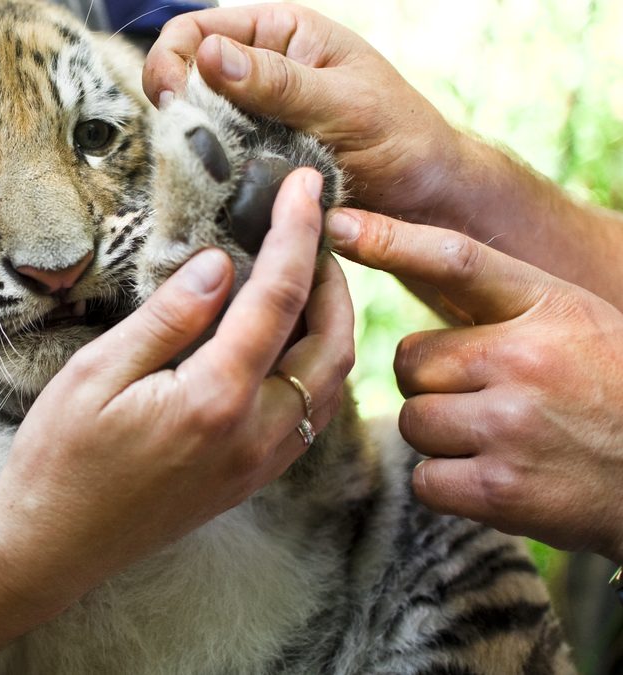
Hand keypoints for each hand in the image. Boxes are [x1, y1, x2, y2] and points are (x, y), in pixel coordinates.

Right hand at [0, 169, 353, 635]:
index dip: (297, 232)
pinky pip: (308, 414)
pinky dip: (311, 365)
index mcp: (215, 399)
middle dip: (333, 277)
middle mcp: (254, 435)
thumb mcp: (96, 373)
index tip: (304, 185)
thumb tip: (219, 264)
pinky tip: (279, 342)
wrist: (53, 549)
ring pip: (328, 383)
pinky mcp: (250, 479)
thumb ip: (167, 317)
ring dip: (329, 323)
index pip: (278, 298)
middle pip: (331, 342)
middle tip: (309, 230)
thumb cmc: (60, 460)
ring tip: (299, 277)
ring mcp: (258, 464)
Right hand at [142, 4, 464, 222]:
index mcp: (280, 35)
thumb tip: (208, 55)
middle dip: (178, 109)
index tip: (170, 100)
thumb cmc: (402, 137)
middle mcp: (258, 74)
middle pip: (184, 80)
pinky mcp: (252, 165)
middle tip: (187, 143)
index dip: (172, 60)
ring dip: (194, 150)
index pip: (197, 31)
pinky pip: (213, 168)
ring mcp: (252, 122)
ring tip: (210, 172)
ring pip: (193, 129)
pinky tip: (220, 191)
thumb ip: (277, 82)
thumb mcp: (343, 102)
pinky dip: (211, 179)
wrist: (426, 199)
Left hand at [328, 207, 622, 562]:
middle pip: (411, 361)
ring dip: (442, 436)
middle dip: (434, 385)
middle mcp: (525, 358)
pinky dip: (450, 484)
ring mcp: (511, 424)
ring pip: (414, 420)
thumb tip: (407, 279)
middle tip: (490, 401)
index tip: (338, 223)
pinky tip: (498, 480)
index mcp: (547, 306)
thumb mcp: (572, 323)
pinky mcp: (499, 488)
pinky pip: (425, 477)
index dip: (391, 239)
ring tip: (501, 441)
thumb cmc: (610, 392)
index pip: (455, 260)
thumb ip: (502, 305)